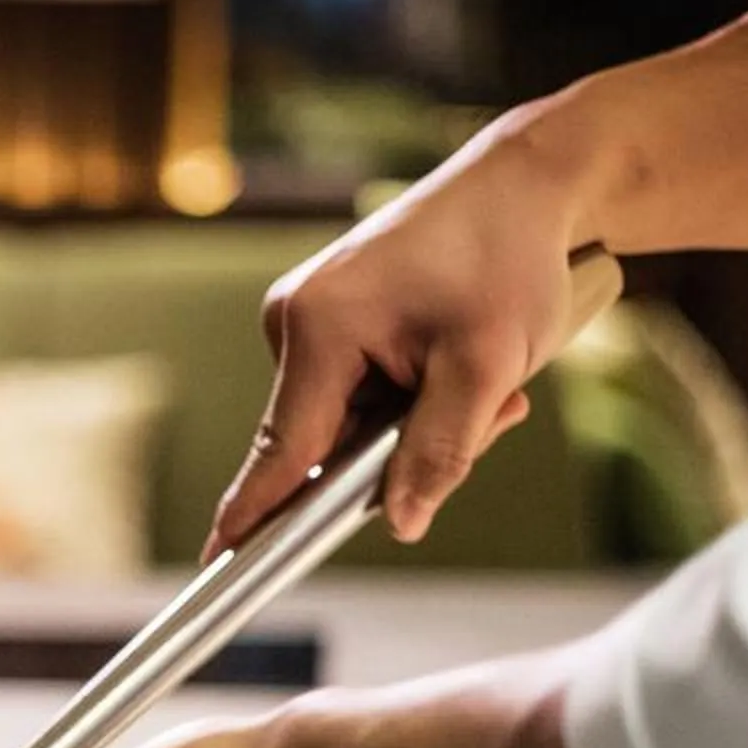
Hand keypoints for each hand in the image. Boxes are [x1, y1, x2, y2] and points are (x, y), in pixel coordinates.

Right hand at [210, 123, 589, 554]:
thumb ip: (439, 451)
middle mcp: (296, 320)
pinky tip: (462, 365)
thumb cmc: (508, 255)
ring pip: (352, 423)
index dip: (255, 514)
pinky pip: (361, 393)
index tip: (221, 563)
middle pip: (329, 442)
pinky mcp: (335, 317)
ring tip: (491, 379)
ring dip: (418, 423)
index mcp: (318, 327)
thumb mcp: (488, 366)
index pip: (283, 449)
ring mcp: (310, 318)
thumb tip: (402, 523)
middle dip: (403, 450)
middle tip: (493, 414)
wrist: (525, 183)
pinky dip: (413, 397)